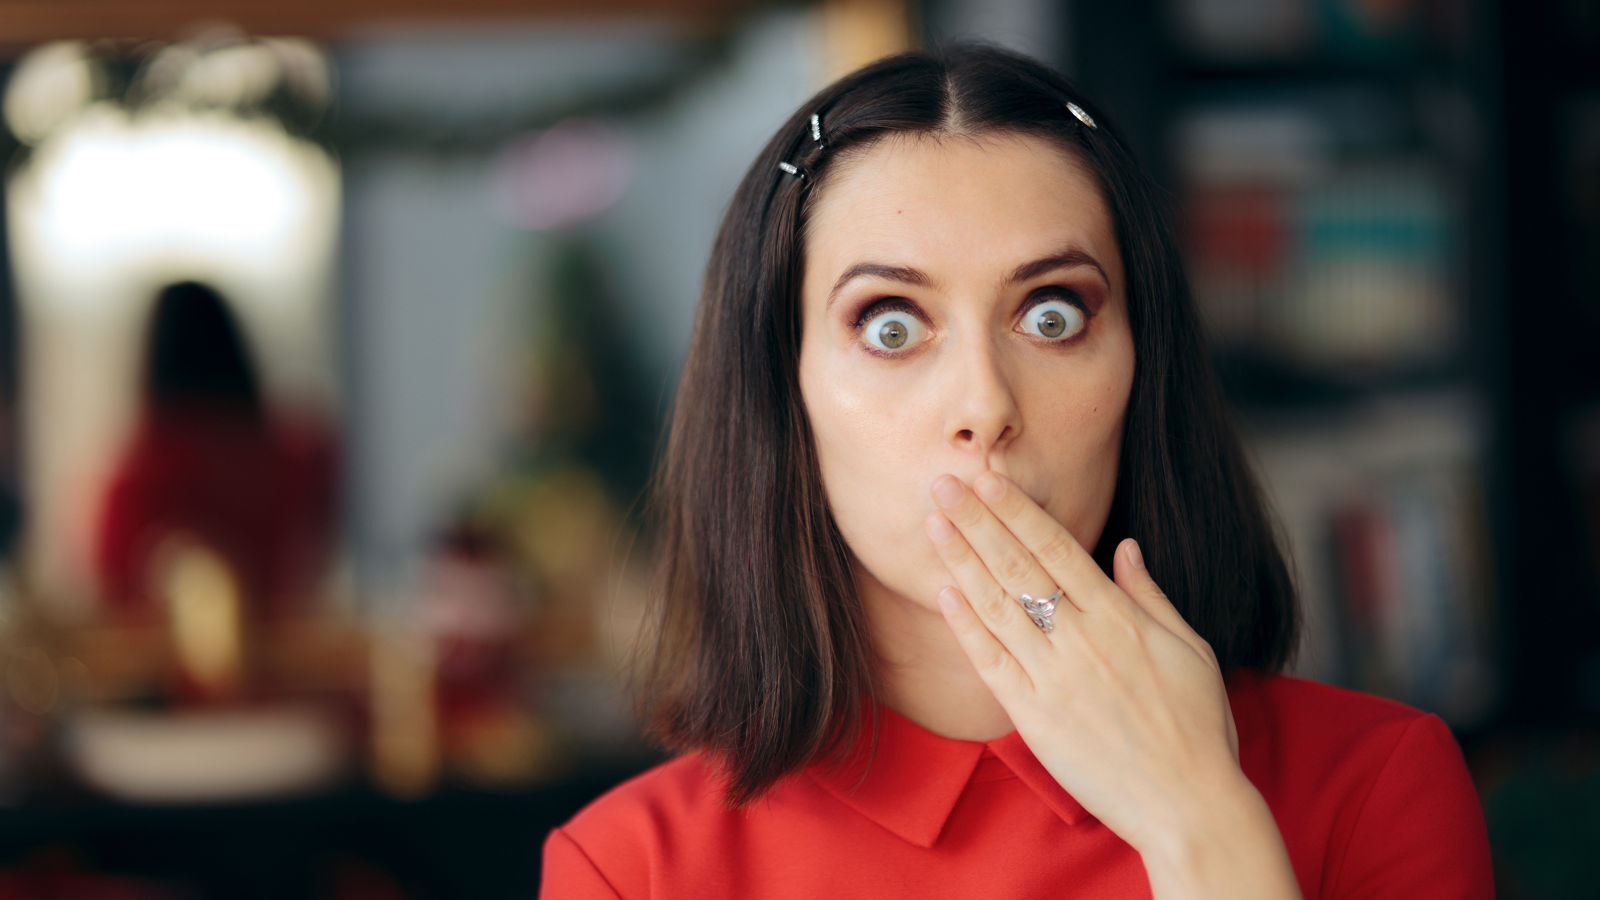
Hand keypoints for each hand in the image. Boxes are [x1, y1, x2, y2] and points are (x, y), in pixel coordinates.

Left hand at [923, 470, 1243, 855]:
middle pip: (1018, 566)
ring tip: (933, 523)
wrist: (1190, 806)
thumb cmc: (1199, 728)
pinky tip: (943, 593)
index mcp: (1119, 617)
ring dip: (961, 560)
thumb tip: (1125, 548)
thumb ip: (1150, 596)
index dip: (1018, 510)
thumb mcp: (1190, 649)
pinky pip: (990, 662)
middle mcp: (1081, 640)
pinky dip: (965, 625)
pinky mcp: (1033, 717)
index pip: (1057, 547)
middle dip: (977, 520)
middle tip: (942, 482)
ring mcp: (1053, 678)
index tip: (989, 478)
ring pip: (996, 606)